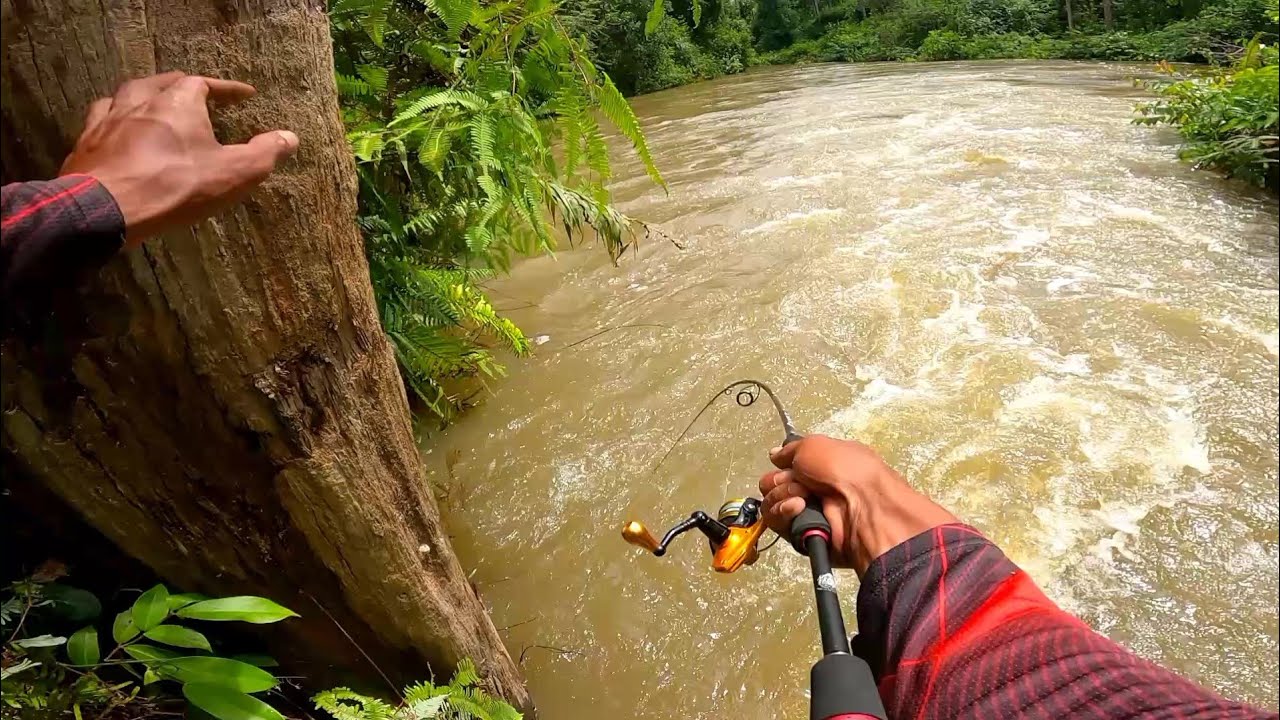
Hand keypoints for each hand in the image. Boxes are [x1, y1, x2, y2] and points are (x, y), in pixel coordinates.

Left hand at [60, 72, 299, 245]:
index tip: (245, 96)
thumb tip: (290, 137)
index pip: (205, 83)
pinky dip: (115, 119)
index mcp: (178, 102)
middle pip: (163, 82)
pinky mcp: (88, 141)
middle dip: (183, 86)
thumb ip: (264, 154)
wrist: (107, 207)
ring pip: (126, 95)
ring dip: (144, 97)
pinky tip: (118, 129)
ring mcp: (108, 119)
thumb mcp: (232, 173)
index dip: (227, 89)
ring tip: (154, 105)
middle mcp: (140, 100)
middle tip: (197, 94)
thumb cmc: (174, 186)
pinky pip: (102, 119)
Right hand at [758, 435, 956, 575]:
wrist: (864, 507)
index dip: (782, 464)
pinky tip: (799, 508)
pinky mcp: (801, 535)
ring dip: (781, 496)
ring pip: (772, 503)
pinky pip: (777, 523)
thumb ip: (790, 449)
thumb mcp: (816, 445)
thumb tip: (775, 455)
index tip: (787, 464)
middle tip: (799, 483)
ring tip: (802, 498)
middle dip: (780, 481)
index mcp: (822, 466)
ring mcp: (807, 513)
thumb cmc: (846, 470)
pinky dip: (784, 513)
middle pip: (773, 484)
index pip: (786, 465)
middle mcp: (814, 490)